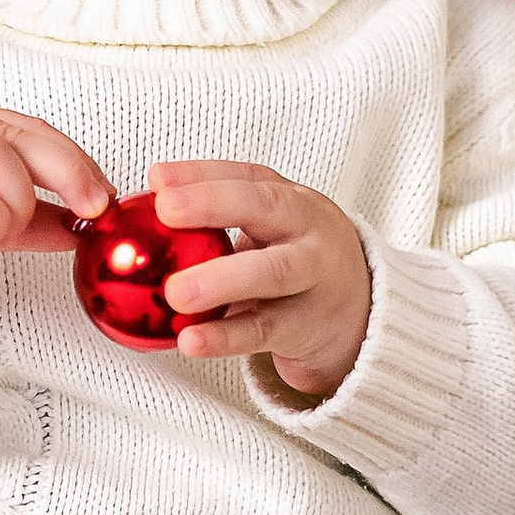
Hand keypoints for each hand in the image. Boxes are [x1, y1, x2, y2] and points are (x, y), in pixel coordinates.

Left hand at [147, 162, 373, 401]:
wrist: (363, 315)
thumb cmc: (298, 262)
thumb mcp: (273, 230)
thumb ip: (220, 214)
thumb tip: (151, 194)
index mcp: (294, 201)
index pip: (249, 177)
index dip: (202, 174)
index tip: (158, 178)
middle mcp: (309, 232)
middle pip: (268, 209)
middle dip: (215, 205)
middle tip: (165, 211)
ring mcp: (314, 280)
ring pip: (272, 273)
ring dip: (221, 279)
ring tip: (175, 293)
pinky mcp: (305, 327)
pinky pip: (263, 330)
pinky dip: (225, 337)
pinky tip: (190, 340)